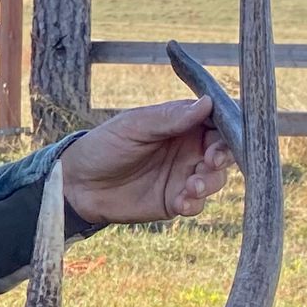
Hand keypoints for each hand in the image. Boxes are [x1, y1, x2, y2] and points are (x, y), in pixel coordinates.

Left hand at [58, 97, 231, 226]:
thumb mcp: (135, 126)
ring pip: (215, 179)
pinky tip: (182, 202)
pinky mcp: (174, 200)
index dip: (228, 128)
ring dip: (210, 182)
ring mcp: (184, 175)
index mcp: (183, 124)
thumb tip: (207, 102)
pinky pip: (196, 204)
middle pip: (224, 151)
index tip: (224, 136)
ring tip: (192, 185)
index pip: (218, 121)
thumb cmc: (104, 145)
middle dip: (223, 157)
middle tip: (210, 162)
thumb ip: (170, 118)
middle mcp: (189, 149)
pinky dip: (195, 204)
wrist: (78, 183)